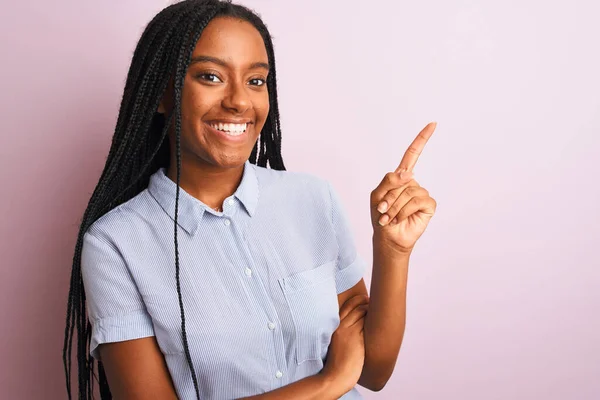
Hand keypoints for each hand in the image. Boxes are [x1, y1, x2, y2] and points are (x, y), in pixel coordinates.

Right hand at [321, 294, 368, 394]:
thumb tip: (353, 333)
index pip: (344, 308)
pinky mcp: (356, 337)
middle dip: (363, 301)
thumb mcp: (336, 346)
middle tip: (371, 300)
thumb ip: (342, 336)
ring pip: (360, 312)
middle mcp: (340, 327)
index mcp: (334, 328)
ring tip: (376, 306)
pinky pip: (366, 321)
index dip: (355, 301)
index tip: (363, 299)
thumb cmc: (338, 365)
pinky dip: (373, 316)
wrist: (336, 376)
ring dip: (369, 307)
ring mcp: (348, 331)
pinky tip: (379, 316)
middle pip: (353, 306)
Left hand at [370, 122, 437, 254]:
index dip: (422, 139)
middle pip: (402, 180)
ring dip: (395, 207)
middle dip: (389, 197)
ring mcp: (422, 193)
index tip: (433, 124)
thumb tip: (408, 172)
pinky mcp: (428, 205)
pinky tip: (400, 219)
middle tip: (383, 211)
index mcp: (400, 177)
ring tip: (389, 218)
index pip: (412, 154)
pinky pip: (418, 201)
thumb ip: (388, 181)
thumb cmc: (381, 215)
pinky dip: (405, 211)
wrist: (387, 237)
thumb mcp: (376, 196)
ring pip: (409, 192)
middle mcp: (413, 183)